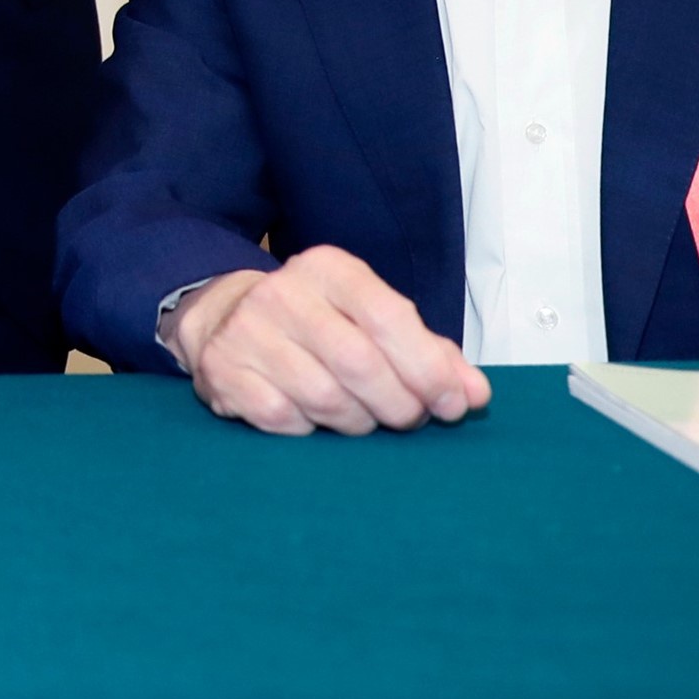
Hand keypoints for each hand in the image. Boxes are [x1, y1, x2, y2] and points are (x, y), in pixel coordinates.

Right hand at [168, 246, 489, 436]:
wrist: (224, 317)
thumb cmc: (318, 324)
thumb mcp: (370, 319)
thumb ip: (428, 353)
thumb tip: (475, 394)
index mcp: (328, 270)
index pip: (389, 318)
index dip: (429, 369)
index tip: (453, 404)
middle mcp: (282, 294)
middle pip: (360, 364)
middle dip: (399, 405)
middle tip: (409, 419)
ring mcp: (247, 332)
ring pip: (325, 398)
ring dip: (358, 421)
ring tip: (363, 417)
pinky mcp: (223, 371)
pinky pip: (284, 418)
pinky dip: (310, 429)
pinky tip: (313, 417)